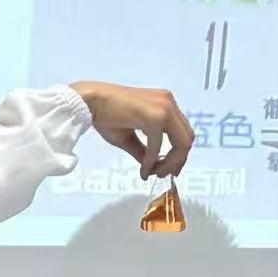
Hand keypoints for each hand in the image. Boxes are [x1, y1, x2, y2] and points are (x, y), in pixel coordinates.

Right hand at [70, 83, 193, 177]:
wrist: (90, 101)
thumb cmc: (105, 115)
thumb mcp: (130, 136)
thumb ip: (144, 150)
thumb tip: (153, 168)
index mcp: (165, 103)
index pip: (183, 131)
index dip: (179, 154)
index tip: (169, 169)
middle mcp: (169, 102)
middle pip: (188, 138)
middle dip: (178, 160)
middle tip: (164, 174)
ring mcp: (164, 107)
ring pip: (181, 143)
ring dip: (170, 162)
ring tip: (155, 173)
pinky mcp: (155, 116)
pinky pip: (159, 145)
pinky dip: (152, 160)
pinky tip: (144, 169)